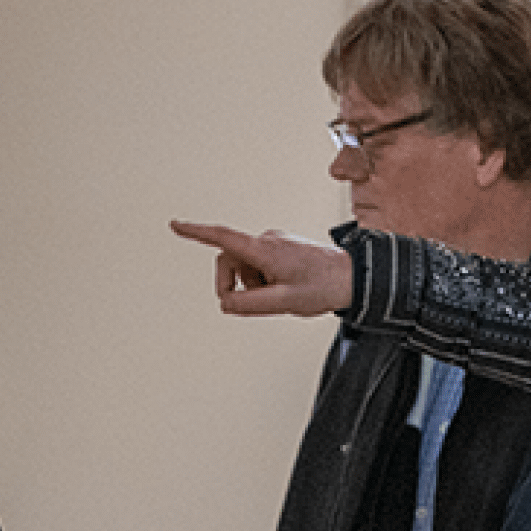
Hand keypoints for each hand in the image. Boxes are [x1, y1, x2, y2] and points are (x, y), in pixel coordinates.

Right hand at [168, 220, 353, 316]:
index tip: (176, 225)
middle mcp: (268, 240)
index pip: (223, 238)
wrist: (354, 277)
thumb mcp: (283, 303)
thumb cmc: (324, 286)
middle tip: (254, 303)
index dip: (196, 232)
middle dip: (234, 284)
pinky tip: (285, 288)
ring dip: (252, 284)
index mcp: (265, 250)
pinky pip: (260, 265)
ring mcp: (276, 243)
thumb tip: (225, 303)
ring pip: (245, 266)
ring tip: (278, 295)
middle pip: (230, 260)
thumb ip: (249, 305)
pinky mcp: (282, 248)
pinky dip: (263, 280)